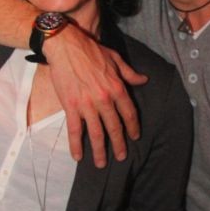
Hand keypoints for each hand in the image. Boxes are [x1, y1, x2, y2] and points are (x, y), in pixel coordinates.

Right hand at [43, 25, 146, 167]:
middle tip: (121, 157)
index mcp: (117, 88)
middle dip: (119, 144)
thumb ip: (129, 73)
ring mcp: (87, 105)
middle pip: (114, 127)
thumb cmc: (91, 50)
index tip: (134, 137)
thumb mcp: (115, 59)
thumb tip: (143, 80)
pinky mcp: (71, 106)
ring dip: (100, 150)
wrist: (66, 46)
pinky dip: (76, 145)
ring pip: (96, 133)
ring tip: (101, 163)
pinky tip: (78, 156)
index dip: (132, 127)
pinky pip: (75, 130)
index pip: (129, 113)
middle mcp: (104, 99)